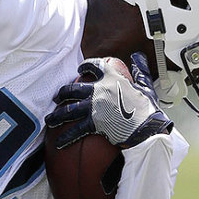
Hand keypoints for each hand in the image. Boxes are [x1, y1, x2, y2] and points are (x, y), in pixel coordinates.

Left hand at [45, 53, 172, 149]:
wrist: (148, 128)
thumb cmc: (149, 108)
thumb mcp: (146, 85)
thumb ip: (140, 70)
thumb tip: (138, 56)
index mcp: (112, 78)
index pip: (95, 65)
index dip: (85, 66)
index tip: (80, 69)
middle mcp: (99, 90)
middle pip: (72, 89)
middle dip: (62, 93)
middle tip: (57, 98)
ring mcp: (95, 106)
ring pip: (68, 109)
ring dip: (56, 115)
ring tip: (50, 120)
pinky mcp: (94, 123)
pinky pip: (75, 130)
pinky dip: (65, 137)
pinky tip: (59, 142)